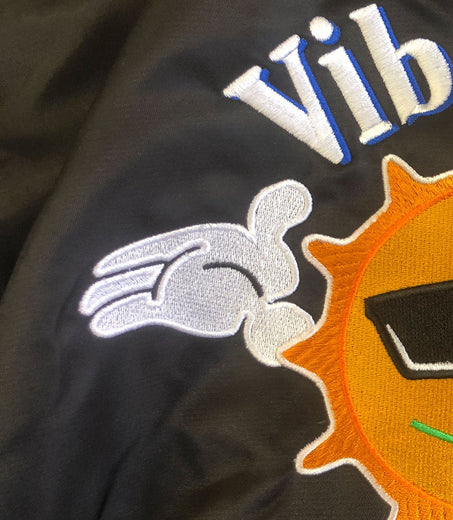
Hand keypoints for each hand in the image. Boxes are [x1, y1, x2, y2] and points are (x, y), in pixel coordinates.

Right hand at [80, 180, 313, 365]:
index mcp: (192, 243)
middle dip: (117, 282)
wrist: (258, 281)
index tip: (106, 265)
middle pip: (141, 274)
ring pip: (135, 291)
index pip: (159, 251)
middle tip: (89, 293)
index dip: (133, 258)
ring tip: (88, 311)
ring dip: (112, 300)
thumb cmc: (261, 256)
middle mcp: (175, 262)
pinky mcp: (170, 306)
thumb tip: (296, 195)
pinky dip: (120, 317)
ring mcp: (170, 284)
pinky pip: (140, 311)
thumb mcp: (269, 237)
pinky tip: (99, 324)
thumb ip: (276, 218)